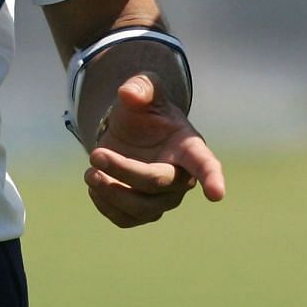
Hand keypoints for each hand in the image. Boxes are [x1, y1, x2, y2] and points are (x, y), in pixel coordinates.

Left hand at [84, 74, 226, 227]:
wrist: (130, 132)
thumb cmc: (146, 109)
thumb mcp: (145, 87)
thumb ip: (141, 86)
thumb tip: (129, 93)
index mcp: (189, 147)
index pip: (205, 164)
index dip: (212, 178)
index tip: (216, 194)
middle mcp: (181, 178)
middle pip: (156, 183)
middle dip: (123, 170)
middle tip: (95, 155)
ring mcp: (164, 199)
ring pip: (142, 208)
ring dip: (111, 193)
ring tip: (90, 173)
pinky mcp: (143, 212)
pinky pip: (127, 220)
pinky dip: (106, 205)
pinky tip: (95, 186)